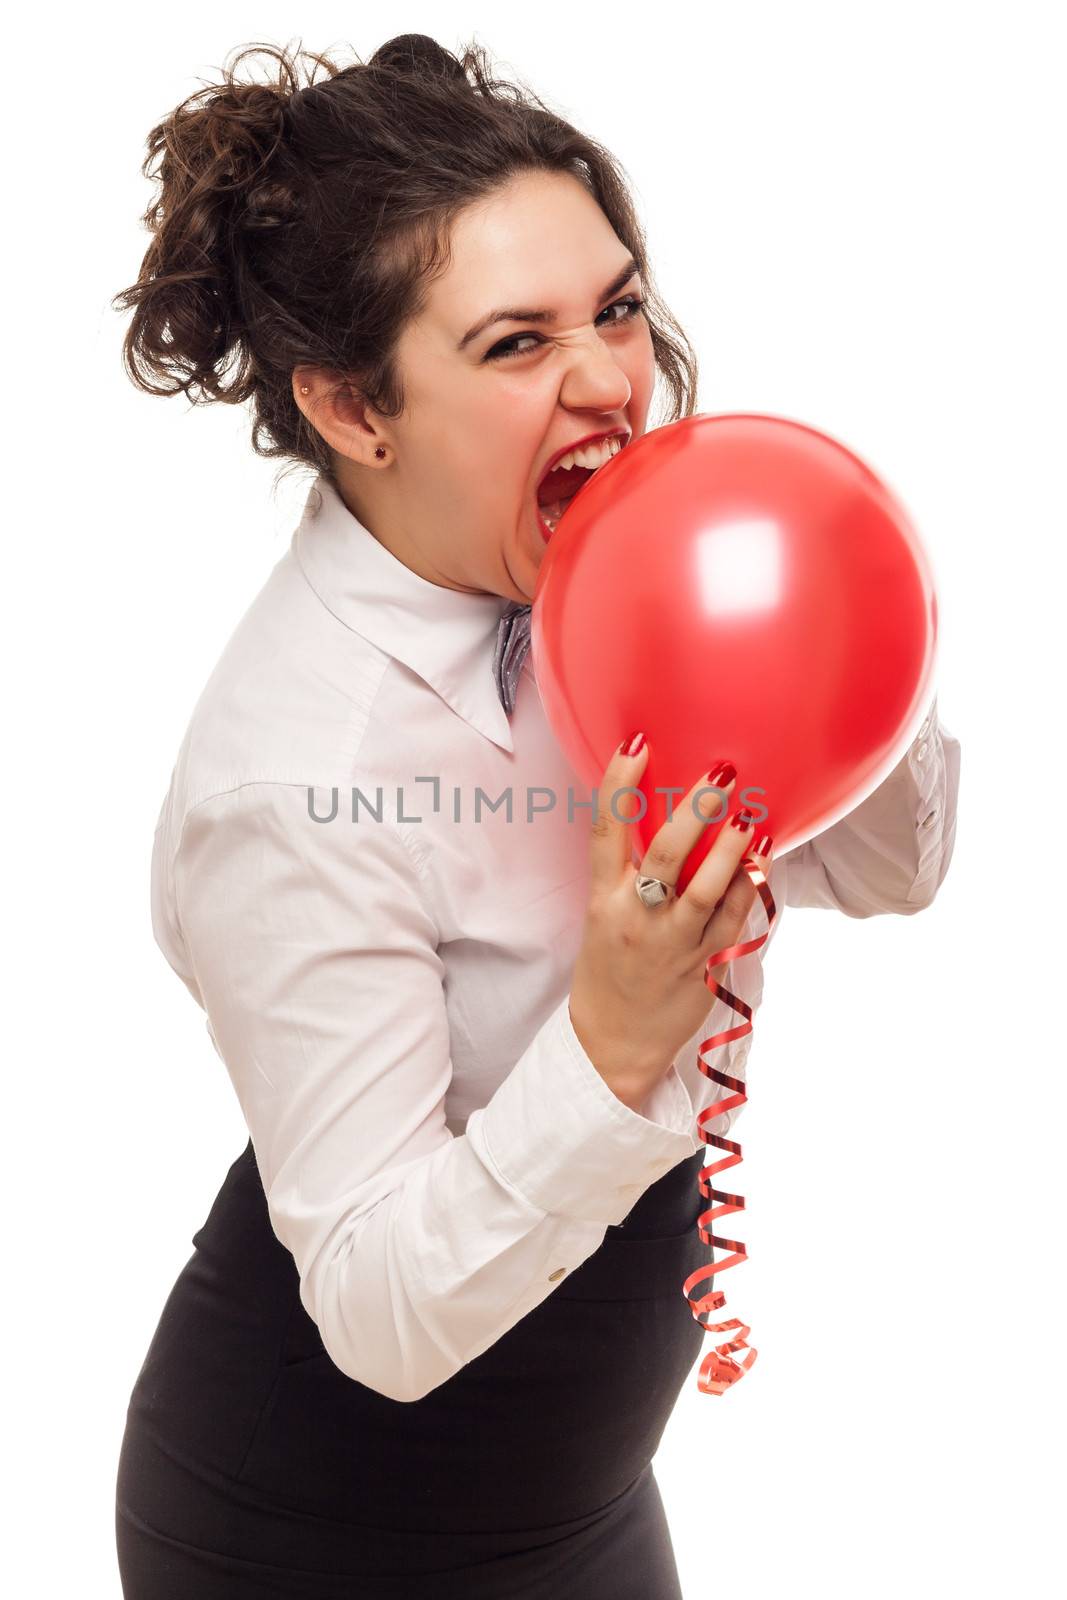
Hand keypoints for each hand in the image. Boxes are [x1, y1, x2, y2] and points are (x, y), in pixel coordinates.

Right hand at [568, 733, 768, 1111]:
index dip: (618, 785)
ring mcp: (672, 943)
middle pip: (665, 854)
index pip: (604, 832)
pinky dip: (751, 884)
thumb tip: (669, 817)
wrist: (612, 1045)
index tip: (637, 744)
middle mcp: (636, 917)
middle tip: (720, 772)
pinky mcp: (704, 964)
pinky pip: (734, 918)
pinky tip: (763, 856)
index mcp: (602, 900)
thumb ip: (627, 872)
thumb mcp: (602, 916)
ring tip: (749, 815)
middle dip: (695, 810)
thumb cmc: (608, 972)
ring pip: (707, 888)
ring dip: (731, 848)